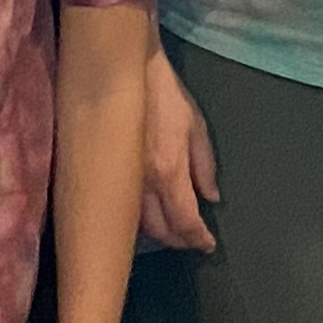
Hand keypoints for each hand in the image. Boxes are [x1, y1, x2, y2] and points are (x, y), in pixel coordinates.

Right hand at [140, 49, 218, 252]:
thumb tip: (212, 196)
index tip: (208, 244)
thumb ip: (205, 165)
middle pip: (160, 230)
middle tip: (193, 241)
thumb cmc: (167, 98)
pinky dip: (140, 220)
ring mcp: (123, 180)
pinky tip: (150, 217)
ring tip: (175, 233)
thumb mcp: (197, 127)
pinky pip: (125, 208)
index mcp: (169, 170)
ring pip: (139, 224)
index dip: (197, 238)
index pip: (184, 219)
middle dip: (179, 241)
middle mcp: (143, 183)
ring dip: (159, 234)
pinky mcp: (110, 174)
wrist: (127, 77)